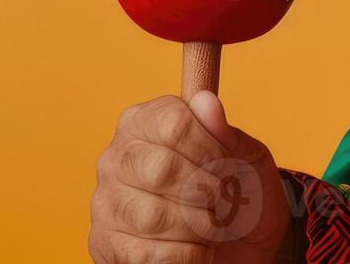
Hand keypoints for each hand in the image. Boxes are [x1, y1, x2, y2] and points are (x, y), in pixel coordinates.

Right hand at [89, 92, 294, 263]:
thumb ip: (224, 132)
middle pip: (162, 169)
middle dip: (206, 191)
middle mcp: (116, 158)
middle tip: (222, 202)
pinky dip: (187, 256)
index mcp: (145, 122)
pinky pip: (147, 255)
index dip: (211, 149)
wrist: (242, 244)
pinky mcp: (104, 245)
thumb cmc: (238, 191)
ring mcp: (105, 203)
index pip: (174, 124)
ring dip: (200, 227)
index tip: (228, 166)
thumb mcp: (245, 156)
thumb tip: (204, 101)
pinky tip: (196, 249)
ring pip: (154, 216)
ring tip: (212, 228)